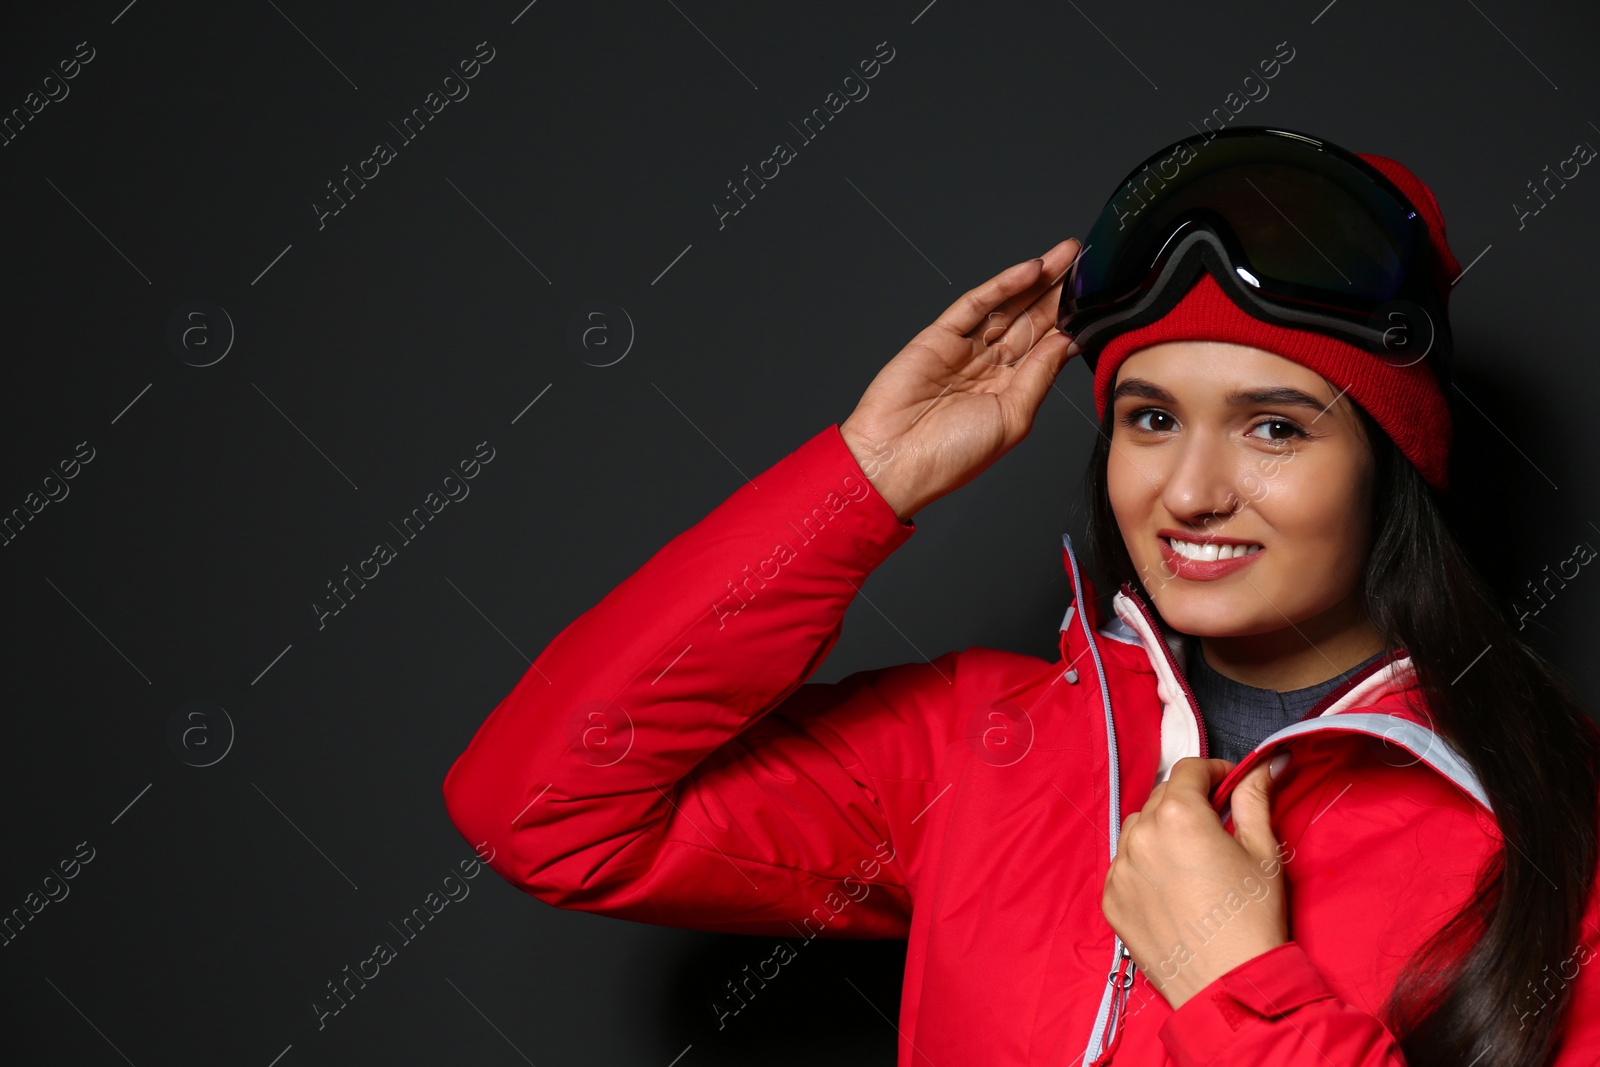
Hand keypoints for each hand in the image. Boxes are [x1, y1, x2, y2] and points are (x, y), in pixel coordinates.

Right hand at [838, 238, 1082, 522]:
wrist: (895, 462)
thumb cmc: (950, 456)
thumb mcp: (1012, 417)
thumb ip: (1039, 376)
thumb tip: (1067, 343)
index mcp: (1009, 391)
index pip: (1047, 345)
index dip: (1071, 319)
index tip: (1098, 297)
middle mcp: (989, 366)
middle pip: (1031, 319)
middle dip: (1059, 291)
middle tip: (1088, 263)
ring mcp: (964, 348)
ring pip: (1007, 305)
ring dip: (1038, 280)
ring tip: (1068, 255)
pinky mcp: (939, 336)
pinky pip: (975, 304)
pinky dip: (1002, 285)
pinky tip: (1030, 269)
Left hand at [1100, 755, 1292, 1009]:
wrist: (1228, 987)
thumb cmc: (1252, 921)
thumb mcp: (1264, 853)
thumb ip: (1255, 800)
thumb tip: (1261, 767)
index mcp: (1179, 815)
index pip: (1189, 769)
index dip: (1214, 771)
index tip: (1229, 785)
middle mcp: (1140, 835)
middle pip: (1162, 797)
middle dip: (1189, 802)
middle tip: (1216, 825)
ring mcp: (1120, 868)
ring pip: (1139, 829)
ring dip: (1162, 832)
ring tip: (1192, 860)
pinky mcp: (1111, 899)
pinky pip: (1125, 866)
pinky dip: (1144, 866)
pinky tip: (1172, 888)